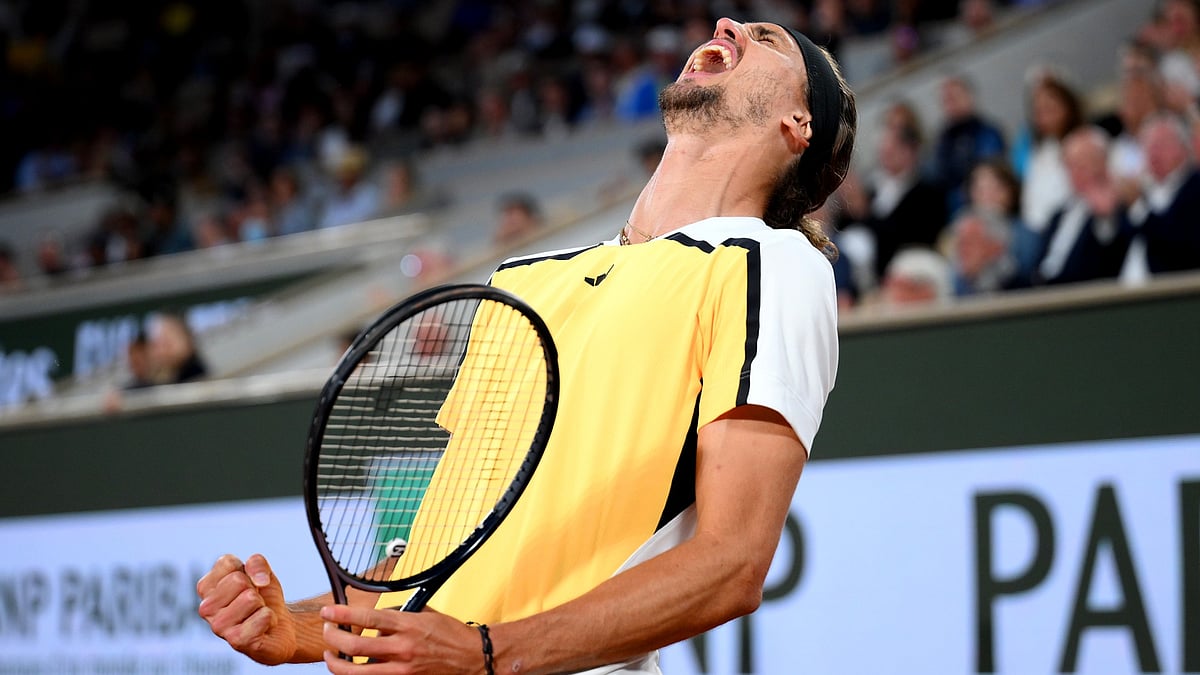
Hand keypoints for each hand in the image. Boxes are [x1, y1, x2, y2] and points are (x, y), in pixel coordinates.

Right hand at [196, 554, 296, 664]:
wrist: (281, 626)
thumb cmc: (264, 597)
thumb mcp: (261, 572)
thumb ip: (256, 562)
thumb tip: (259, 580)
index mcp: (206, 587)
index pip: (227, 563)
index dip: (248, 570)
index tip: (249, 583)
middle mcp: (206, 608)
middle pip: (238, 580)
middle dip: (255, 588)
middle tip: (255, 602)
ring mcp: (218, 626)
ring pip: (250, 598)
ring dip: (262, 605)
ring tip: (257, 614)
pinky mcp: (236, 641)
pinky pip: (263, 616)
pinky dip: (271, 618)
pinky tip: (264, 627)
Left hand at [320, 604, 481, 673]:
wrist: (473, 658)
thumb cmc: (452, 636)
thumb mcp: (425, 615)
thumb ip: (399, 617)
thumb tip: (377, 620)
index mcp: (407, 625)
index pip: (366, 618)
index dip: (342, 614)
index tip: (328, 612)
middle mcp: (401, 648)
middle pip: (354, 645)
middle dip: (333, 637)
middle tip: (327, 631)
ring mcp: (401, 669)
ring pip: (356, 670)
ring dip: (337, 662)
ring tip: (331, 655)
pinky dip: (358, 673)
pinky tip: (353, 669)